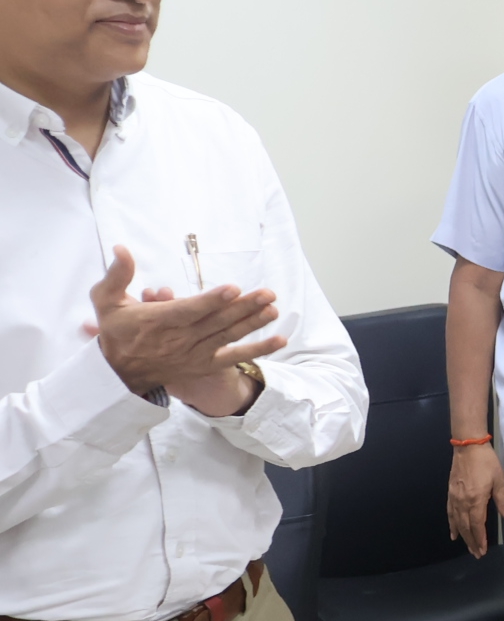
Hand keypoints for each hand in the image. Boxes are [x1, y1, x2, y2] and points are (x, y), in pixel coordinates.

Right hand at [87, 246, 284, 395]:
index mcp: (158, 321)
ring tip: (273, 309)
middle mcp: (180, 339)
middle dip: (243, 307)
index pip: (190, 310)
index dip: (212, 300)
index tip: (233, 289)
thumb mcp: (106, 301)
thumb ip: (117, 274)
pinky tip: (280, 340)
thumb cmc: (115, 332)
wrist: (118, 373)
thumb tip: (122, 248)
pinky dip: (258, 350)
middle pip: (216, 322)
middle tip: (268, 293)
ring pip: (228, 336)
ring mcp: (195, 353)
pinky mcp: (205, 365)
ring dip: (253, 324)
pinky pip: (235, 357)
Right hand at [446, 442, 503, 558]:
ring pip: (457, 522)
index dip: (480, 539)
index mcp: (476, 500)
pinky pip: (449, 513)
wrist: (468, 447)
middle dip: (472, 542)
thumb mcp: (499, 481)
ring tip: (468, 547)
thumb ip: (503, 502)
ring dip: (463, 536)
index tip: (482, 550)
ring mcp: (454, 498)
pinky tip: (453, 533)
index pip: (477, 525)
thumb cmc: (486, 462)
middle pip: (466, 527)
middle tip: (477, 554)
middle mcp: (462, 502)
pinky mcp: (450, 493)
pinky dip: (451, 524)